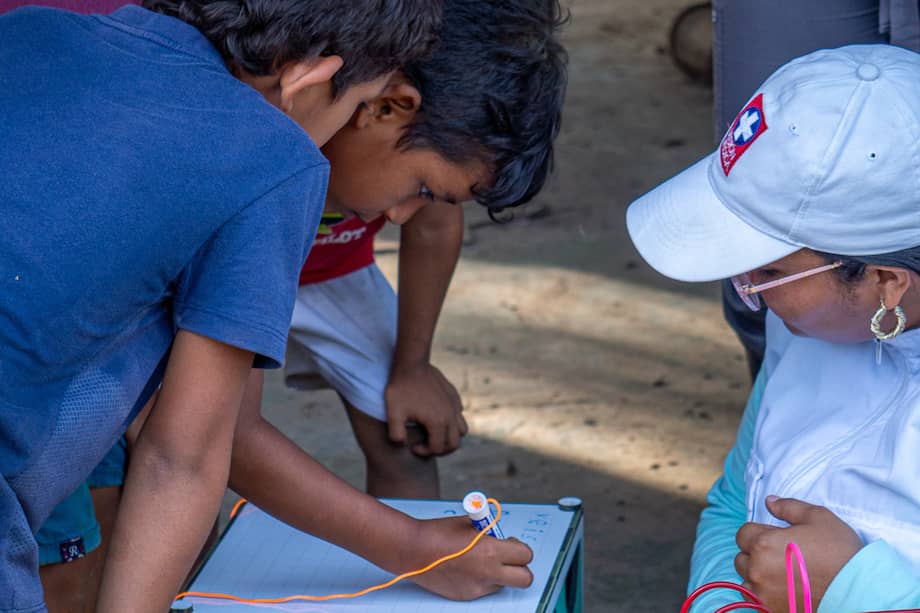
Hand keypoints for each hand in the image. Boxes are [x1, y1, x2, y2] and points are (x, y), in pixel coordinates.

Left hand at [385, 362, 466, 456]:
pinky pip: (459, 414)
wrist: (410, 364)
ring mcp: (454, 404)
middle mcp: (450, 414)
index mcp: (437, 422)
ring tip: (435, 435)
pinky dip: (452, 421)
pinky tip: (436, 416)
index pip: (438, 448)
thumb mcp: (393, 414)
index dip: (425, 452)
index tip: (413, 446)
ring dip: (450, 437)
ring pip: (462, 429)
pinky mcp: (454, 395)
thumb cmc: (400, 389)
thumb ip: (396, 435)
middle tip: (426, 446)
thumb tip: (403, 445)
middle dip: (441, 450)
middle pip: (455, 443)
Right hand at [407, 516, 533, 599]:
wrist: (413, 551)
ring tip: (481, 561)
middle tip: (508, 558)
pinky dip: (482, 580)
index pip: (525, 554)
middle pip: (525, 579)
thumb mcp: (470, 523)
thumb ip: (489, 531)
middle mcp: (488, 572)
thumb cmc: (439, 533)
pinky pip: (484, 589)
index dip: (519, 548)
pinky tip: (466, 568)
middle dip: (520, 568)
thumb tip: (500, 535)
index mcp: (491, 551)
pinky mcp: (467, 596)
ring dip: (499, 574)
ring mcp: (478, 587)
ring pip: (503, 585)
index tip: (509, 542)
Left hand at [735, 496, 863, 612]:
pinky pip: (756, 599)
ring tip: (783, 574)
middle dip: (756, 554)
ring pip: (747, 580)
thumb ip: (789, 507)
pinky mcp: (771, 610)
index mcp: (764, 543)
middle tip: (781, 556)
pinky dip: (764, 594)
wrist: (859, 591)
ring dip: (758, 575)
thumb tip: (769, 501)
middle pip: (742, 558)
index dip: (759, 533)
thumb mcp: (818, 518)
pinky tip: (784, 589)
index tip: (776, 538)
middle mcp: (757, 569)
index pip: (743, 534)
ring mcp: (762, 593)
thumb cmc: (839, 553)